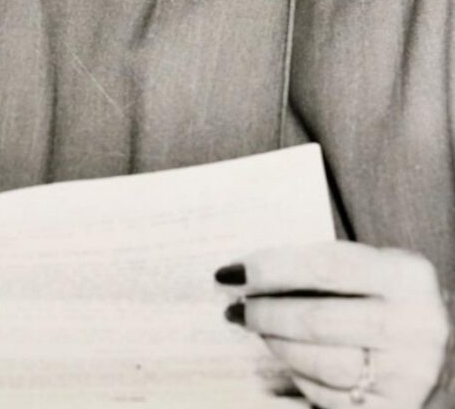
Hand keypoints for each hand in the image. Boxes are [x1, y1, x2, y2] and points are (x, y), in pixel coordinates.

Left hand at [216, 242, 449, 408]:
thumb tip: (247, 276)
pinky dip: (300, 379)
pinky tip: (285, 363)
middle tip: (232, 307)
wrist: (449, 351)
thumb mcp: (372, 271)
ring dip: (276, 345)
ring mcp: (411, 376)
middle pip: (318, 321)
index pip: (325, 267)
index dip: (271, 270)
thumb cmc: (387, 299)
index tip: (231, 273)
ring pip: (322, 363)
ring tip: (255, 329)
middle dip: (264, 314)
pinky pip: (332, 399)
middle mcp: (416, 326)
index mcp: (406, 276)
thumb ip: (323, 270)